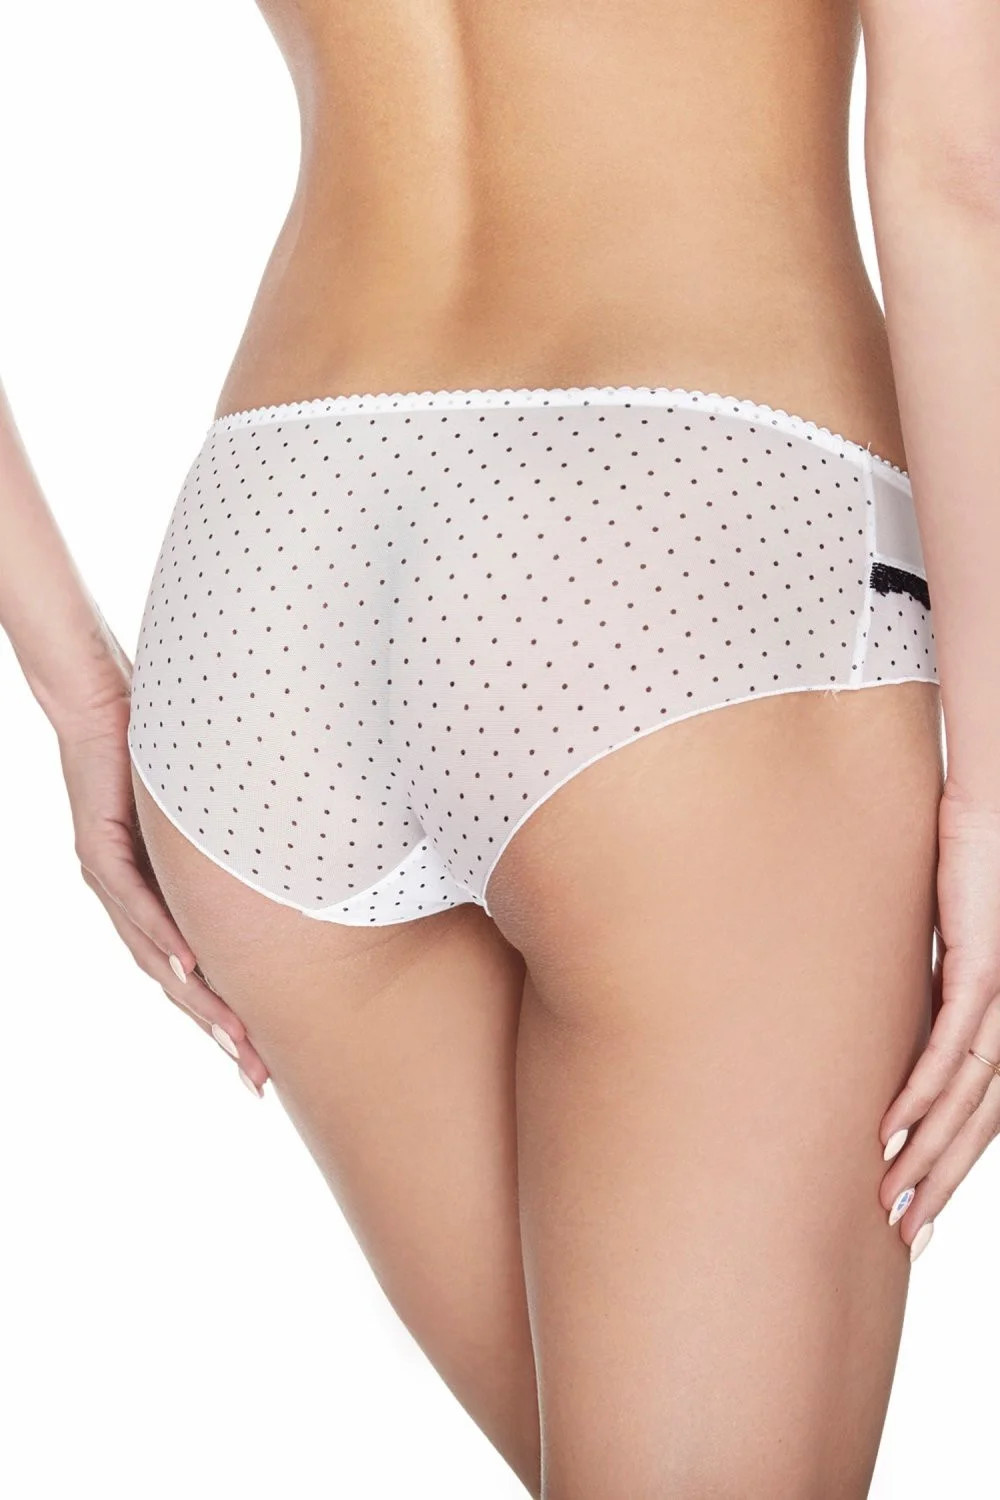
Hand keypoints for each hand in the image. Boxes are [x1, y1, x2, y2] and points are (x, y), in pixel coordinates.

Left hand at [56, 682, 268, 1094]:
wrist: (106, 704)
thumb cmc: (167, 754)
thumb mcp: (215, 818)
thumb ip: (244, 853)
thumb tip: (307, 868)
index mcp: (157, 901)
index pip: (196, 974)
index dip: (228, 1021)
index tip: (263, 1062)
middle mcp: (129, 903)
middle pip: (177, 985)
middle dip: (220, 1033)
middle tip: (257, 1076)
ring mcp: (111, 881)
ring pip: (157, 957)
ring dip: (199, 1002)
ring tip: (235, 1039)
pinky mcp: (98, 851)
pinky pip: (136, 905)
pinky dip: (165, 940)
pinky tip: (192, 971)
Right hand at [878, 779, 999, 1258]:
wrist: (988, 806)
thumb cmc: (961, 868)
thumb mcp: (937, 949)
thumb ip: (924, 996)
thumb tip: (882, 1035)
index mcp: (999, 1021)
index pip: (981, 1116)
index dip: (952, 1171)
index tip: (918, 1215)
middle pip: (980, 1123)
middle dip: (941, 1184)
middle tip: (904, 1234)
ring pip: (969, 1097)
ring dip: (928, 1152)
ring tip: (890, 1196)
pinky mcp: (983, 964)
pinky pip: (952, 1041)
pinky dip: (923, 1089)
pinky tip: (894, 1123)